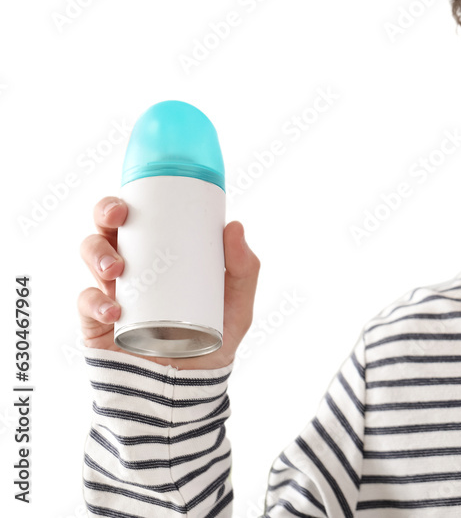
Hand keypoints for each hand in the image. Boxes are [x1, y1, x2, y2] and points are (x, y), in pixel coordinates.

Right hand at [78, 196, 259, 369]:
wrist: (188, 393)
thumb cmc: (211, 341)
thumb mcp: (236, 306)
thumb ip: (244, 270)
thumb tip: (235, 226)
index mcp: (159, 257)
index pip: (139, 220)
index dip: (129, 202)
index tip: (134, 198)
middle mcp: (131, 270)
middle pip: (107, 229)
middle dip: (104, 214)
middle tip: (118, 217)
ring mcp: (111, 294)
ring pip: (90, 258)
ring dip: (97, 254)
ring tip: (116, 269)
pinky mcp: (96, 325)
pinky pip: (86, 304)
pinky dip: (95, 302)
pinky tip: (113, 310)